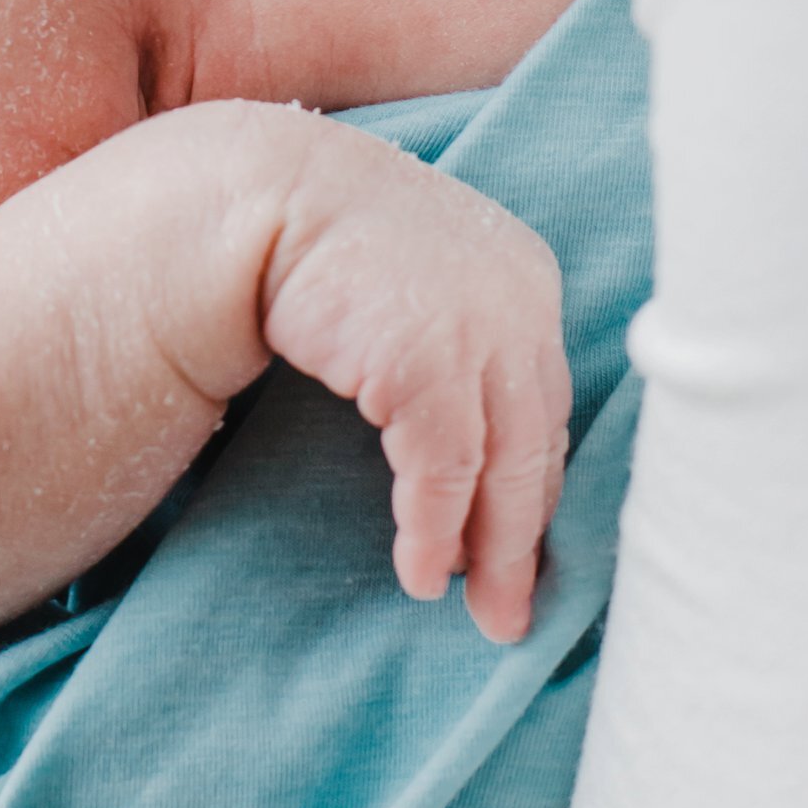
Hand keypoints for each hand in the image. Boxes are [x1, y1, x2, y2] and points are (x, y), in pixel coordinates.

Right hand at [262, 146, 571, 645]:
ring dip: (488, 550)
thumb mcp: (422, 285)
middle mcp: (522, 301)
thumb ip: (463, 342)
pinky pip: (443, 473)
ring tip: (473, 607)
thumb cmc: (332, 246)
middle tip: (512, 611)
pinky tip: (418, 572)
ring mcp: (481, 329)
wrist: (262, 197)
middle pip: (539, 442)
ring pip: (504, 468)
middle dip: (525, 536)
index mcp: (527, 277)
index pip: (545, 403)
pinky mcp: (429, 362)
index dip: (534, 483)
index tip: (522, 546)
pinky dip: (432, 531)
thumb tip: (484, 447)